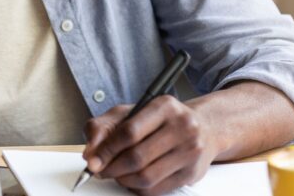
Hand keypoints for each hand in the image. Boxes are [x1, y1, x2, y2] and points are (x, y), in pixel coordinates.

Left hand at [82, 96, 220, 194]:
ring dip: (123, 180)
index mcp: (164, 106)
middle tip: (101, 171)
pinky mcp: (192, 172)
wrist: (203, 129)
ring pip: (146, 177)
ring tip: (116, 174)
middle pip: (137, 157)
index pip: (129, 132)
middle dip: (112, 168)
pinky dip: (138, 188)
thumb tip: (90, 152)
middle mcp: (182, 126)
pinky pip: (157, 189)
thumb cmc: (161, 121)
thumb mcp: (130, 113)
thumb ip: (103, 127)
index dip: (106, 150)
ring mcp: (190, 151)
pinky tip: (132, 180)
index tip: (92, 161)